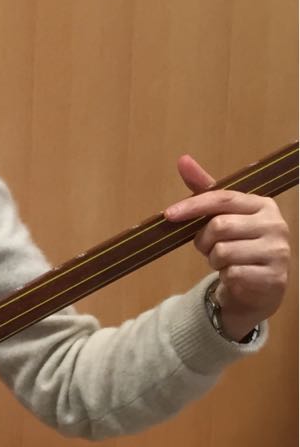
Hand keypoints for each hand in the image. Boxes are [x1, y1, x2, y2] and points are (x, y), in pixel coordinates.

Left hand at [164, 154, 291, 340]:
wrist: (258, 287)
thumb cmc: (237, 244)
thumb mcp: (222, 216)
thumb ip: (204, 189)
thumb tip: (183, 159)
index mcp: (264, 205)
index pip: (223, 198)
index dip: (193, 205)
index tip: (169, 214)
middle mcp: (276, 225)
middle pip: (219, 226)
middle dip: (204, 240)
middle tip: (210, 248)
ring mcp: (278, 251)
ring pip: (222, 252)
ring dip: (214, 260)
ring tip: (226, 262)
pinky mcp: (274, 277)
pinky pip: (232, 274)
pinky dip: (226, 277)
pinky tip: (236, 276)